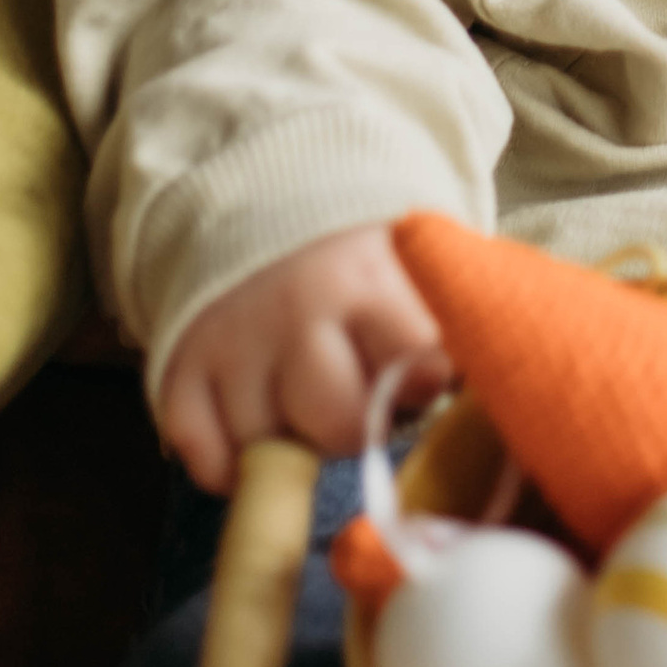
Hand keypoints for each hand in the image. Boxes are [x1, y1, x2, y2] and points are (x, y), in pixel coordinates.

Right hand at [155, 222, 452, 492]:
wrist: (272, 199)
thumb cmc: (365, 264)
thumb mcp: (415, 271)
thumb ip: (449, 330)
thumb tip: (485, 416)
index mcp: (369, 279)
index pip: (416, 370)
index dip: (425, 393)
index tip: (422, 384)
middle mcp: (296, 309)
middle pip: (339, 425)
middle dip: (357, 429)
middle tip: (359, 401)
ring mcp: (233, 342)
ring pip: (269, 449)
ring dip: (292, 445)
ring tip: (307, 401)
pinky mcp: (181, 369)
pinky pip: (206, 459)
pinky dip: (231, 467)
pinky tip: (260, 429)